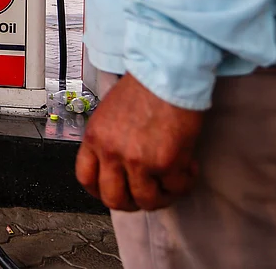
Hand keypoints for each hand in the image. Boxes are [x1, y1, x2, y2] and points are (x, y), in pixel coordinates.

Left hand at [75, 73, 203, 210]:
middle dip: (133, 203)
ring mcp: (137, 160)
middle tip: (148, 194)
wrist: (168, 73)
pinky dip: (185, 182)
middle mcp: (112, 152)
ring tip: (173, 181)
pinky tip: (188, 166)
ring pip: (147, 201)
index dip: (101, 191)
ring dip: (163, 196)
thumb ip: (110, 139)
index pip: (86, 178)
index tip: (115, 191)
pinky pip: (176, 188)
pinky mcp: (165, 162)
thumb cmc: (145, 86)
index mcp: (95, 137)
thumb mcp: (110, 112)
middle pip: (114, 199)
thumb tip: (118, 164)